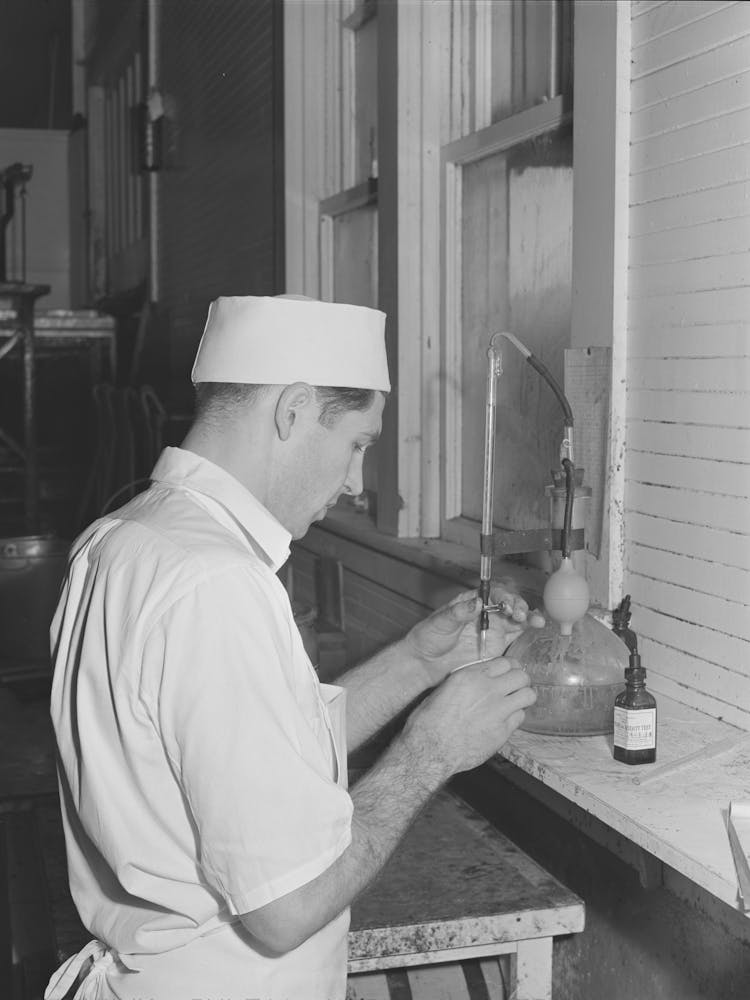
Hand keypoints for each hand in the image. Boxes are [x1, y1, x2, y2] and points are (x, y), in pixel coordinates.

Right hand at [404, 656, 535, 777]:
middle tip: (514, 688)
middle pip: (521, 675)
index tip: (507, 672)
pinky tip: (506, 720)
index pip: (505, 662)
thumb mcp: (444, 689)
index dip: (509, 667)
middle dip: (520, 680)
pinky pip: (520, 717)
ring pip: (528, 695)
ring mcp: (498, 710)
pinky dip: (516, 717)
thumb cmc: (429, 721)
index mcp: (470, 676)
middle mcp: (487, 689)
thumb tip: (478, 679)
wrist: (430, 749)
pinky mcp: (503, 731)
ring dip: (523, 697)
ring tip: (515, 702)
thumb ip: (466, 681)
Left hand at [405, 585, 542, 684]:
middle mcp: (485, 612)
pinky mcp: (498, 644)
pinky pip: (516, 634)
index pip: (493, 594)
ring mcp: (493, 628)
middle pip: (508, 604)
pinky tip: (536, 627)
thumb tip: (476, 602)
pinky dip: (527, 629)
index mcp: (471, 602)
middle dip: (518, 607)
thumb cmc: (429, 638)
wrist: (426, 663)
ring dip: (528, 617)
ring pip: (516, 618)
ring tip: (536, 621)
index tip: (508, 605)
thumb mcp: (440, 623)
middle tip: (520, 615)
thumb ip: (458, 613)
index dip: (503, 597)